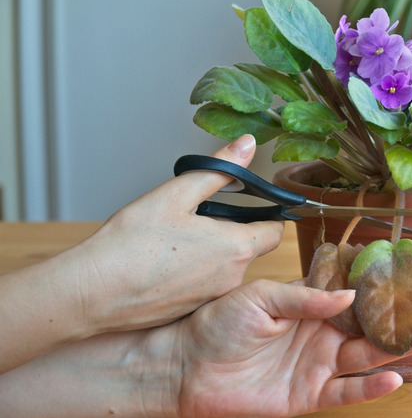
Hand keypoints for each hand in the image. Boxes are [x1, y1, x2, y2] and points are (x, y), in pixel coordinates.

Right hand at [75, 134, 283, 332]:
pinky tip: (164, 262)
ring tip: (174, 239)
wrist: (92, 293)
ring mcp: (212, 298)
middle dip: (233, 229)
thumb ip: (218, 169)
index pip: (275, 231)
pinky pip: (205, 286)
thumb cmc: (130, 243)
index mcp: (235, 247)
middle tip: (199, 215)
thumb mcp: (176, 193)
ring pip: (226, 267)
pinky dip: (194, 271)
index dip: (269, 214)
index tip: (253, 202)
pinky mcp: (192, 312)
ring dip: (212, 250)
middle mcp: (232, 278)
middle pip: (249, 248)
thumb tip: (247, 144)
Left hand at [172, 248, 411, 416]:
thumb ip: (305, 296)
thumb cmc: (217, 324)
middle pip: (379, 318)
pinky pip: (348, 391)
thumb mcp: (259, 297)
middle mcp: (324, 330)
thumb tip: (347, 295)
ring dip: (406, 344)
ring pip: (372, 353)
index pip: (363, 282)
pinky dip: (372, 387)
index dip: (394, 270)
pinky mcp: (310, 394)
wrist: (185, 367)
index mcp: (314, 300)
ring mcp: (320, 363)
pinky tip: (397, 376)